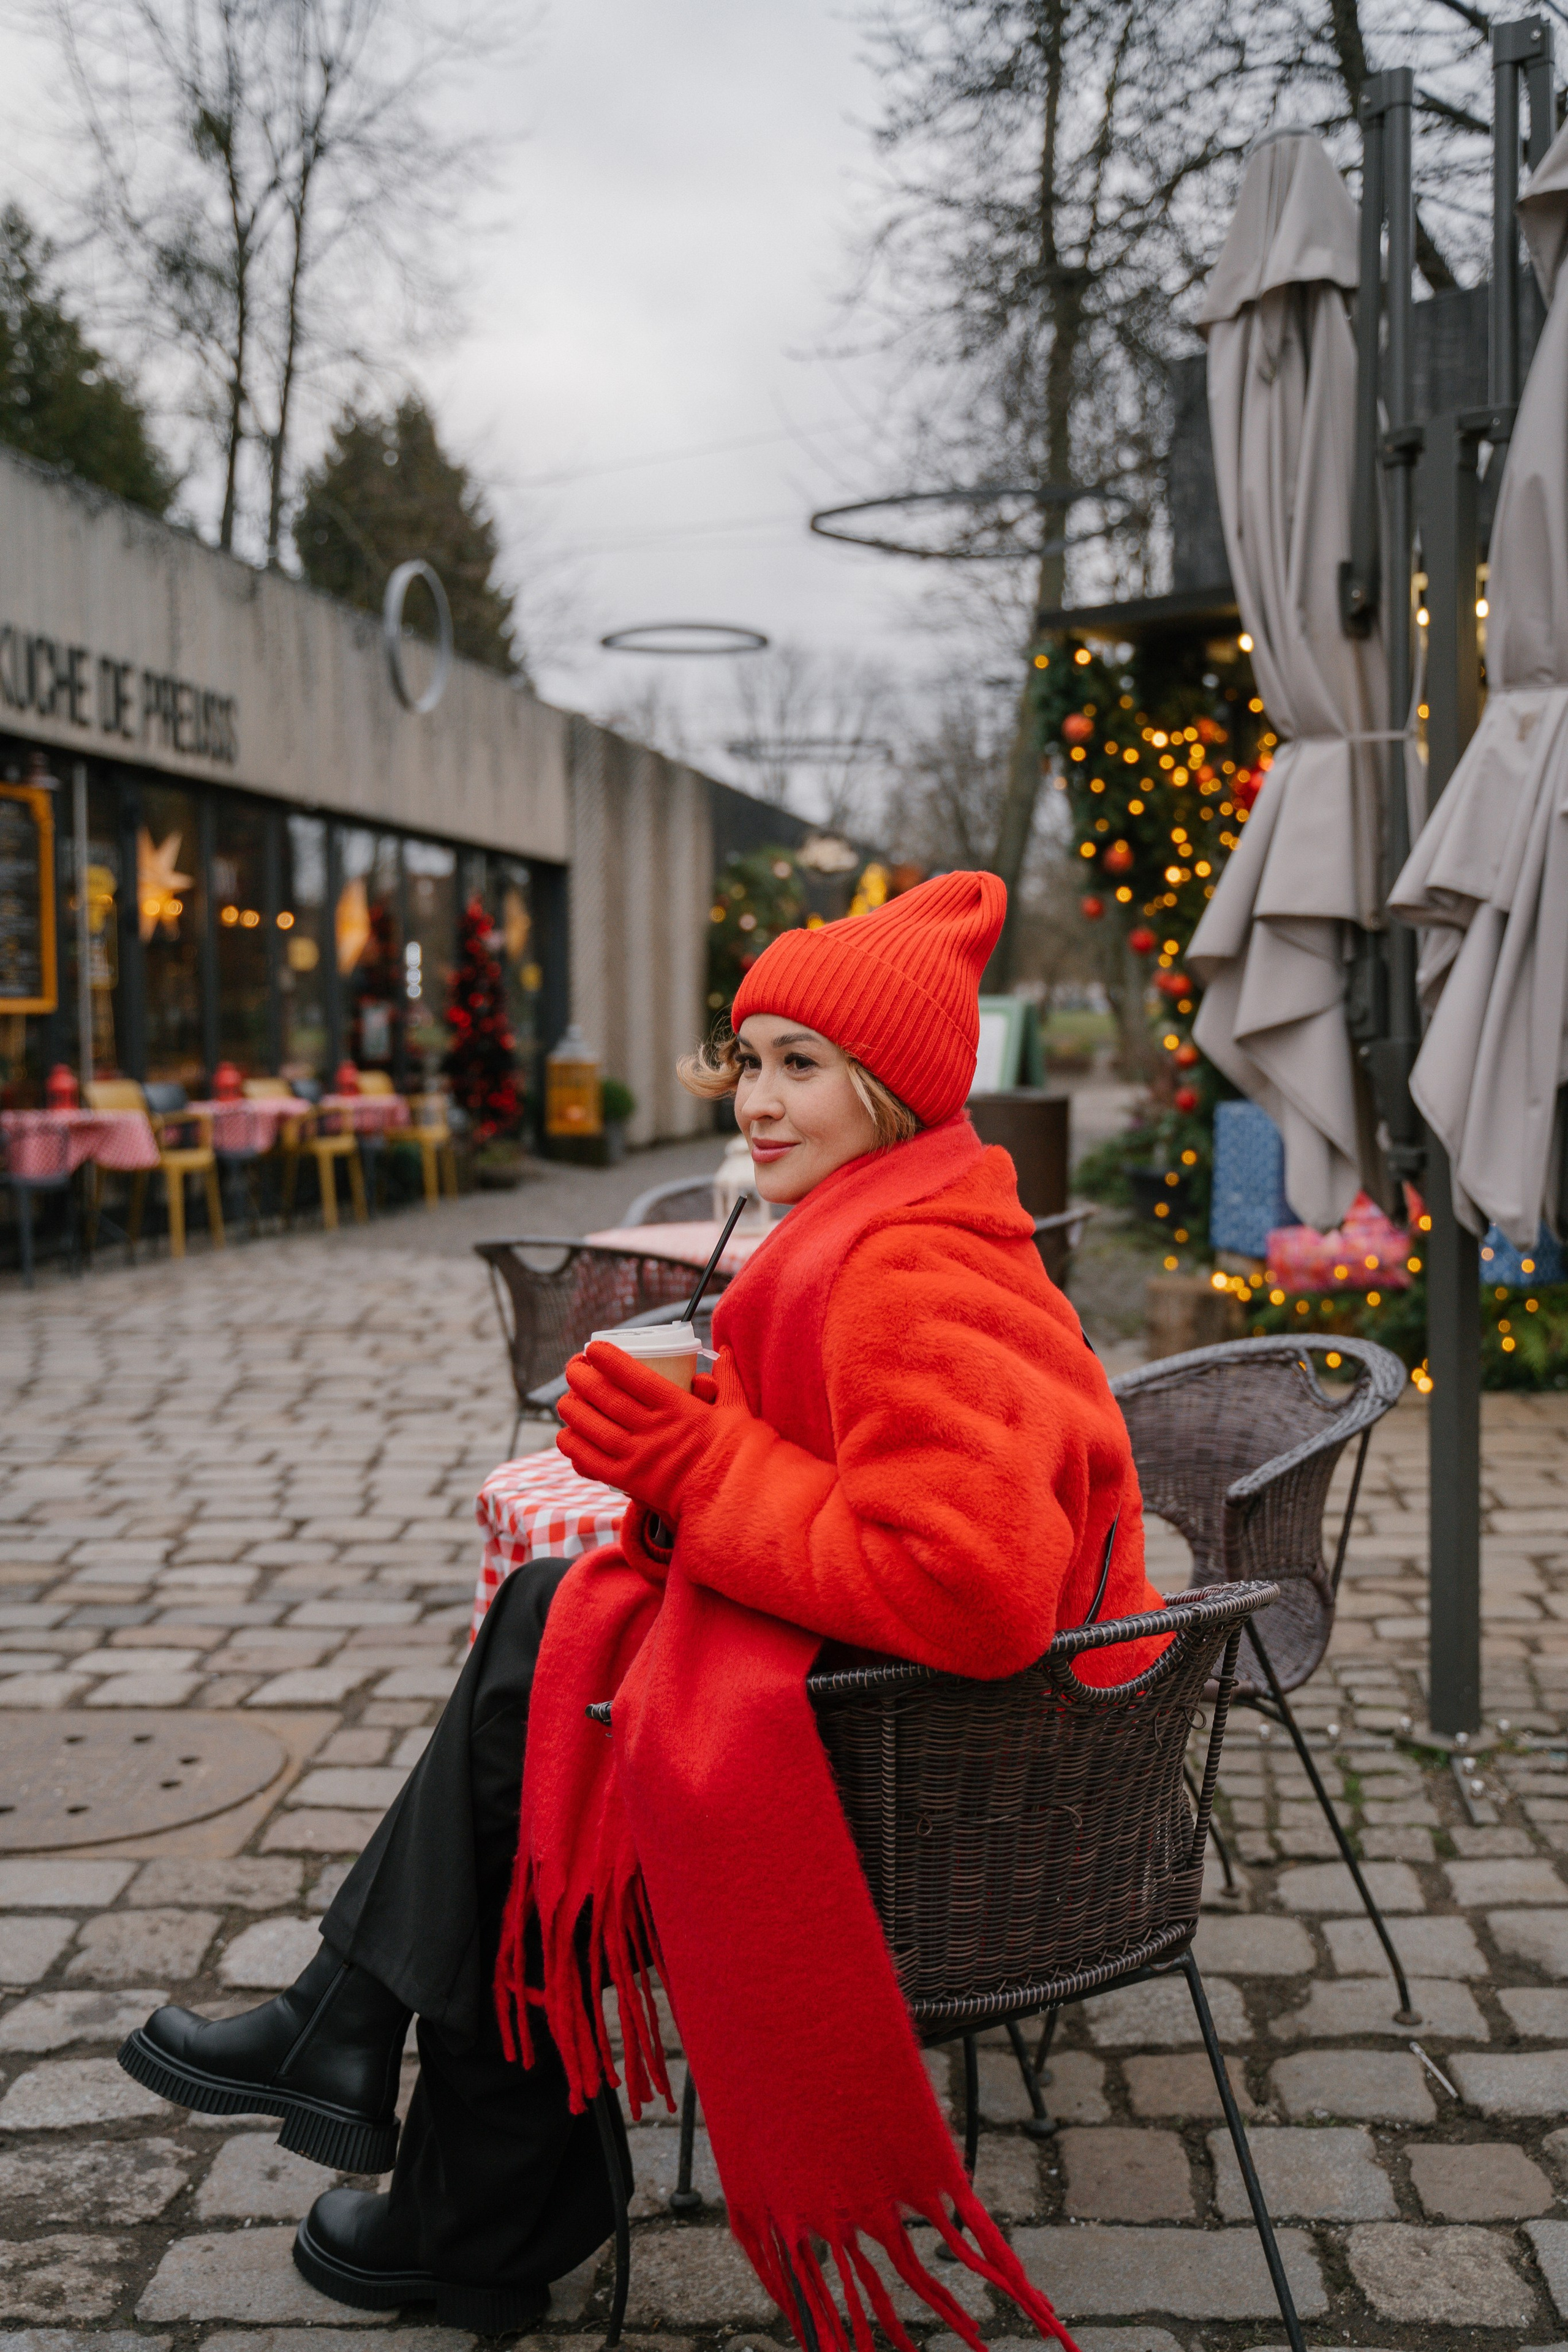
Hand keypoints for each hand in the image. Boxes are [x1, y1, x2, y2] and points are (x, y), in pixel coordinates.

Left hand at [557, 1344, 740, 1518]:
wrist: (735, 1501)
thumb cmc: (739, 1454)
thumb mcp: (737, 1410)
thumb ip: (727, 1379)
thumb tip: (724, 1350)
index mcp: (679, 1408)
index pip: (635, 1378)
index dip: (609, 1360)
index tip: (594, 1348)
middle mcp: (655, 1430)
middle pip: (607, 1399)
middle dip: (583, 1379)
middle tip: (572, 1368)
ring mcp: (641, 1457)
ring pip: (595, 1429)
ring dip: (573, 1411)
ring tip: (563, 1400)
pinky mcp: (632, 1483)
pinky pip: (594, 1463)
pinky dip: (575, 1448)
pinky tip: (566, 1436)